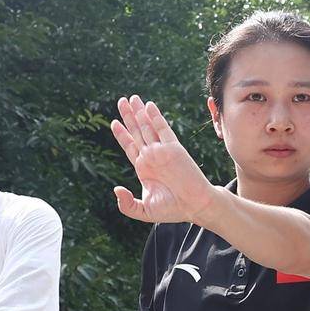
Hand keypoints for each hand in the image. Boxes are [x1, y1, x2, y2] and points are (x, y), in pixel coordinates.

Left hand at [110, 95, 215, 224]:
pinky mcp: (174, 147)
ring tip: (131, 99)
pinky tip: (148, 106)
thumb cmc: (173, 210)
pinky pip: (162, 128)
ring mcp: (162, 151)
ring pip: (147, 127)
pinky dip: (155, 116)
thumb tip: (116, 189)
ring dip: (139, 113)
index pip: (130, 147)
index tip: (114, 122)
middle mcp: (152, 157)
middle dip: (128, 116)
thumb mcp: (144, 211)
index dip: (121, 134)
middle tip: (121, 101)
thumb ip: (127, 204)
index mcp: (144, 169)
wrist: (195, 206)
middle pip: (136, 132)